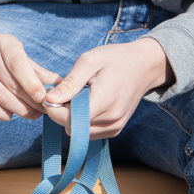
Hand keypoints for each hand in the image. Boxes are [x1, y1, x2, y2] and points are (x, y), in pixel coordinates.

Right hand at [0, 33, 61, 120]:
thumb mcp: (16, 56)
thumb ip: (37, 71)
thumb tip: (62, 85)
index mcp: (1, 42)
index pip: (18, 64)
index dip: (31, 83)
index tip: (43, 98)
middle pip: (11, 84)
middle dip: (30, 101)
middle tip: (43, 111)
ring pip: (0, 97)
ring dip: (19, 110)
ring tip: (32, 114)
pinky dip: (3, 114)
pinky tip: (11, 113)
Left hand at [43, 38, 171, 139]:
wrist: (143, 66)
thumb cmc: (115, 59)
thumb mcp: (89, 61)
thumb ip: (70, 83)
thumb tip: (49, 99)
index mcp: (104, 101)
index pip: (70, 119)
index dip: (54, 109)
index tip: (51, 94)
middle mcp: (112, 119)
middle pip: (72, 127)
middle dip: (61, 113)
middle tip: (63, 93)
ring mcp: (115, 126)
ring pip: (79, 133)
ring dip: (70, 118)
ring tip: (75, 97)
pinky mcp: (116, 129)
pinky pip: (89, 133)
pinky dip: (81, 122)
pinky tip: (84, 105)